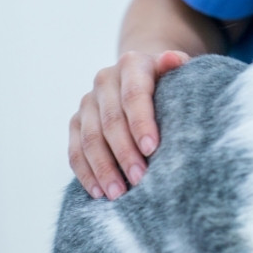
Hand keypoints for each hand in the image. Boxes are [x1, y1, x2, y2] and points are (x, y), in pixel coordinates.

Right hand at [69, 50, 189, 199]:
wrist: (142, 75)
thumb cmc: (169, 81)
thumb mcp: (178, 71)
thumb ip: (178, 66)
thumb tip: (174, 59)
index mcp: (132, 65)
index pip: (134, 95)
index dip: (141, 122)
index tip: (152, 148)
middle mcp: (105, 81)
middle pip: (111, 121)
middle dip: (125, 153)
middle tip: (140, 179)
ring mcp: (88, 102)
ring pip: (89, 139)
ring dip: (103, 168)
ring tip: (118, 193)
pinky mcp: (76, 122)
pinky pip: (75, 151)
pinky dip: (86, 173)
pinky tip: (99, 191)